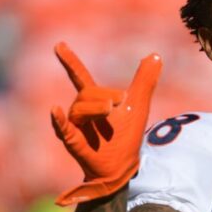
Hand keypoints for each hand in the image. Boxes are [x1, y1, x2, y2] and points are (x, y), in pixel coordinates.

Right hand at [51, 42, 161, 205]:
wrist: (124, 166)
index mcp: (94, 100)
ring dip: (96, 108)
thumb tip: (156, 55)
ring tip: (110, 112)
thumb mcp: (139, 105)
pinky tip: (55, 110)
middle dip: (104, 95)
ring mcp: (74, 126)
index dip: (70, 61)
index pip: (80, 76)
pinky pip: (62, 127)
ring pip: (79, 107)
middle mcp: (80, 111)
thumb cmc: (127, 136)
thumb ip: (145, 81)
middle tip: (118, 104)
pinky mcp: (72, 141)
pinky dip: (59, 119)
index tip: (59, 45)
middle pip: (86, 92)